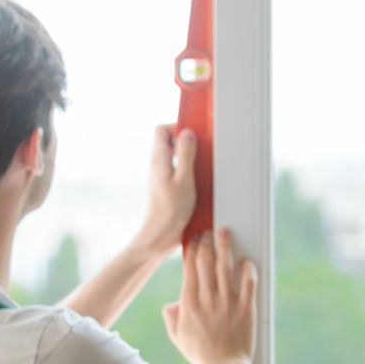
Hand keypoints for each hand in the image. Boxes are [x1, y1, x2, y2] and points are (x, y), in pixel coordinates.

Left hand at [134, 123, 197, 258]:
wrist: (160, 236)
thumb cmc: (170, 211)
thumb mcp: (184, 180)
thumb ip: (186, 155)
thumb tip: (187, 133)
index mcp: (159, 160)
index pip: (161, 130)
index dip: (178, 127)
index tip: (195, 134)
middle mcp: (158, 166)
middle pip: (171, 141)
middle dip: (188, 141)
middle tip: (204, 149)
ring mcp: (163, 176)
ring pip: (177, 156)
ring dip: (192, 156)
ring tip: (205, 164)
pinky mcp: (169, 186)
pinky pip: (181, 170)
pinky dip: (192, 170)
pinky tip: (203, 179)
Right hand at [163, 228, 257, 363]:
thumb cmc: (200, 353)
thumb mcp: (177, 336)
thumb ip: (171, 317)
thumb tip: (171, 304)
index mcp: (189, 304)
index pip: (189, 269)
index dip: (191, 251)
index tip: (193, 239)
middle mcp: (208, 300)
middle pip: (206, 263)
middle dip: (207, 243)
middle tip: (208, 231)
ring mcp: (228, 303)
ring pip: (226, 268)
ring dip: (225, 248)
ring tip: (225, 233)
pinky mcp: (246, 309)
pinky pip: (248, 284)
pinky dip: (247, 270)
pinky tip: (246, 260)